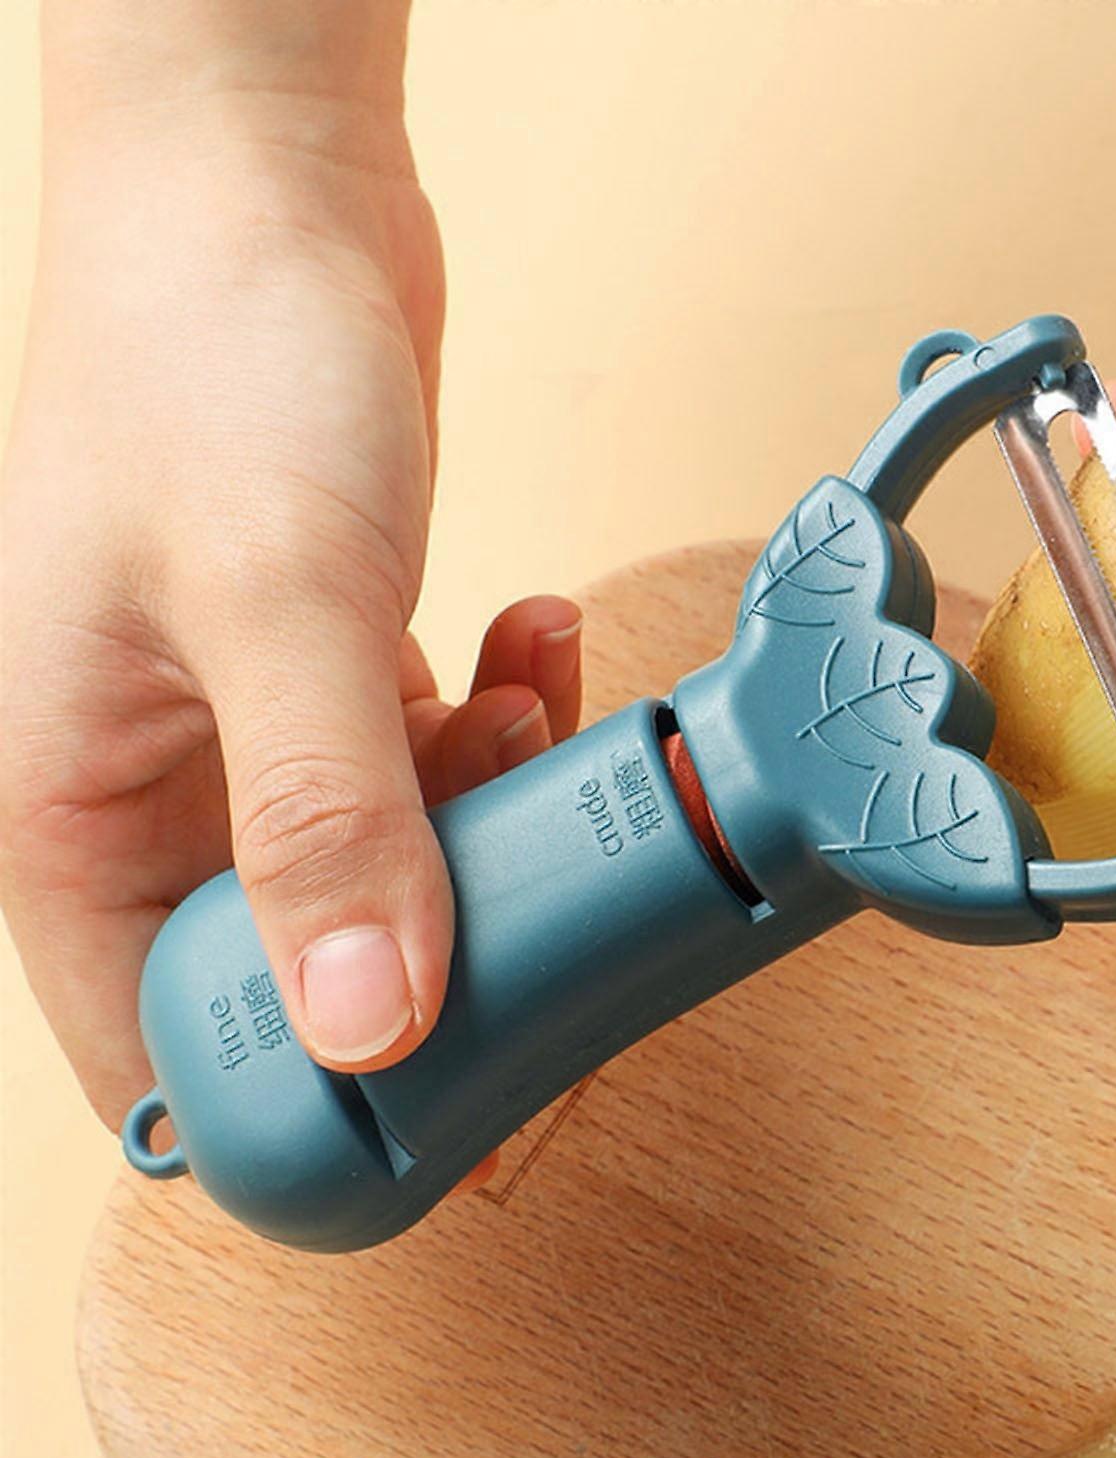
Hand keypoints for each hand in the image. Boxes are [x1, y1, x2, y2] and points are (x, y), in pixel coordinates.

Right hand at [0, 2, 581, 1175]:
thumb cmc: (214, 360)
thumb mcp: (275, 600)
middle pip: (306, 970)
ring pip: (393, 864)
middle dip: (443, 958)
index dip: (306, 1116)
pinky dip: (498, 727)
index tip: (457, 1125)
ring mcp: (252, 732)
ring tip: (531, 714)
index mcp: (72, 812)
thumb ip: (324, 818)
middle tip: (558, 928)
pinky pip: (433, 760)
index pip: (165, 1046)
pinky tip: (531, 645)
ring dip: (491, 822)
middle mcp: (154, 791)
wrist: (264, 191)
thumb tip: (369, 1027)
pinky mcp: (335, 671)